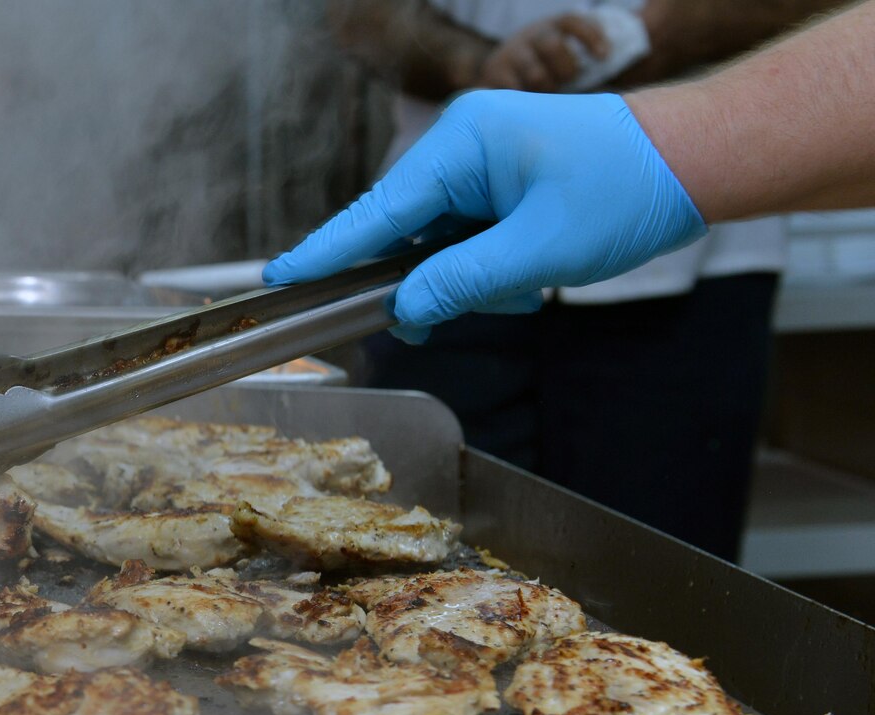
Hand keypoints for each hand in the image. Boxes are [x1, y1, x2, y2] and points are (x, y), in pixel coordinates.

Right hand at [262, 91, 705, 338]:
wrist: (695, 160)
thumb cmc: (627, 188)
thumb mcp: (541, 249)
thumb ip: (462, 283)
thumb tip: (404, 311)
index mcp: (463, 144)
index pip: (375, 210)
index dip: (326, 250)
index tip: (278, 277)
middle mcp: (462, 148)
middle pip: (404, 234)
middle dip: (432, 282)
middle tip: (448, 313)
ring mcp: (481, 167)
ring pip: (439, 248)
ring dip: (473, 282)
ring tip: (528, 286)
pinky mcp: (499, 187)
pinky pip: (466, 243)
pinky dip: (490, 273)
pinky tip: (530, 280)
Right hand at [477, 12, 609, 90]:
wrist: (500, 69)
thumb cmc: (544, 67)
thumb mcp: (561, 56)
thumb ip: (580, 63)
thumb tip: (612, 81)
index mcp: (550, 26)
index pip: (572, 22)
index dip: (590, 36)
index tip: (603, 57)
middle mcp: (529, 36)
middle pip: (553, 46)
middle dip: (566, 69)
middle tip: (567, 82)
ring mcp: (510, 54)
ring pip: (535, 75)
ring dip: (547, 89)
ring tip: (546, 96)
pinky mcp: (493, 73)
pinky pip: (514, 91)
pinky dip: (525, 99)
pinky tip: (527, 104)